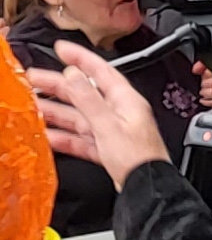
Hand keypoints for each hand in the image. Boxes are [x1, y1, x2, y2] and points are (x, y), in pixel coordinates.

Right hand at [26, 41, 171, 189]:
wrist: (147, 190)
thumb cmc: (140, 159)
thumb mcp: (109, 124)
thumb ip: (89, 99)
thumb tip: (74, 74)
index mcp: (127, 102)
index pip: (102, 72)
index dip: (81, 57)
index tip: (62, 49)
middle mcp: (121, 114)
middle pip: (85, 94)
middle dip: (59, 86)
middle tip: (35, 79)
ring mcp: (114, 133)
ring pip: (81, 117)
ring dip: (57, 112)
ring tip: (34, 106)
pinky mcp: (109, 150)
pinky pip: (83, 140)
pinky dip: (67, 138)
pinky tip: (51, 136)